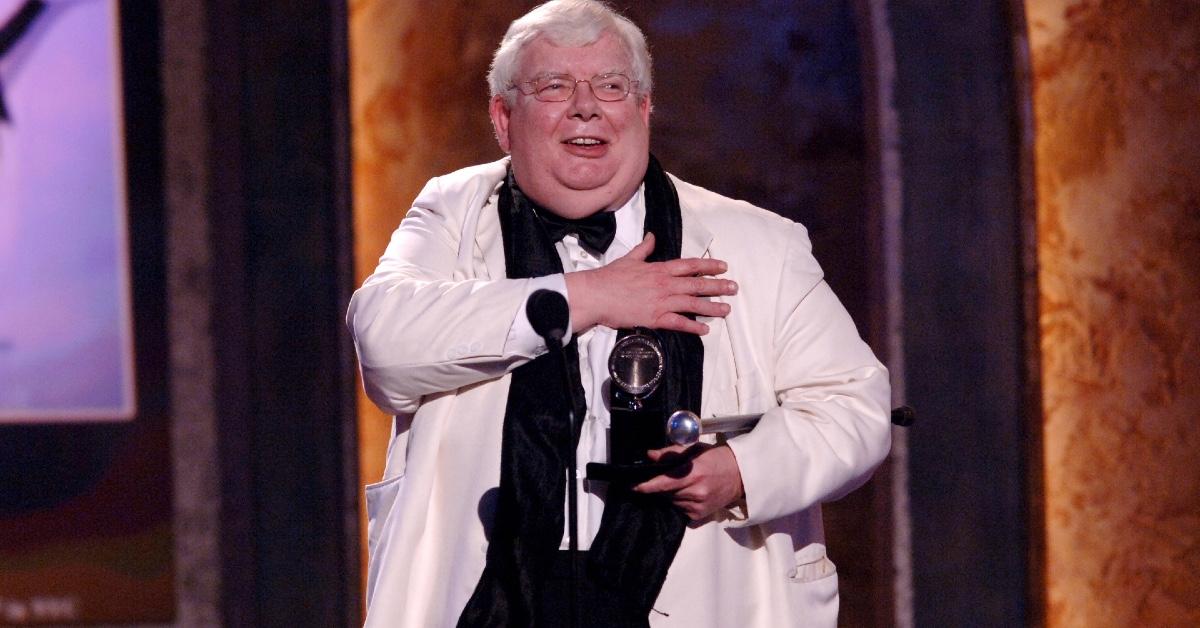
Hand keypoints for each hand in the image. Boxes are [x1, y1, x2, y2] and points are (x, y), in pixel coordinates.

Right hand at [564, 232, 736, 334]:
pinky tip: (705, 330)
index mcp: (659, 269)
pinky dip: (692, 327)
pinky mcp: (654, 318)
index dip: (709, 265)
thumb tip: (652, 237)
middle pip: (697, 285)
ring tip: (727, 309)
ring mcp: (661, 302)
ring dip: (712, 307)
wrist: (596, 295)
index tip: (723, 266)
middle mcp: (665, 284)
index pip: (690, 265)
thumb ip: (644, 249)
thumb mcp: (629, 258)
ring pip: (692, 304)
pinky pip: (678, 323)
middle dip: (718, 286)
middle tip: (734, 288)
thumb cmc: (610, 277)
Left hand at [633, 443, 744, 520]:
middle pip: (665, 493)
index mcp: (693, 473)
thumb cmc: (717, 458)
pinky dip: (679, 502)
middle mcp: (696, 491)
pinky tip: (688, 494)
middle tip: (667, 478)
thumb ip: (671, 453)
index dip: (647, 486)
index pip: (664, 483)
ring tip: (683, 484)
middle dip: (660, 487)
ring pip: (672, 502)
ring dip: (670, 495)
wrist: (741, 476)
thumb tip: (650, 455)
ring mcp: (698, 505)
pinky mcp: (700, 515)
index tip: (634, 487)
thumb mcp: (695, 449)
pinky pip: (680, 510)